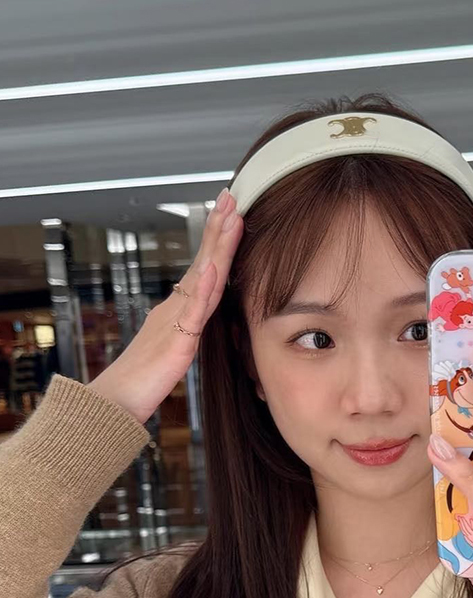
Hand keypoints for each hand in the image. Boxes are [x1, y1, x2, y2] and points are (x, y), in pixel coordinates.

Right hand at [88, 188, 242, 423]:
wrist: (117, 400)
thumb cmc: (143, 379)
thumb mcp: (173, 346)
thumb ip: (186, 327)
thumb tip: (196, 314)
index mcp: (178, 308)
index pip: (203, 268)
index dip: (217, 240)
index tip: (230, 211)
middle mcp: (175, 306)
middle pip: (203, 261)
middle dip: (218, 228)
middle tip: (230, 196)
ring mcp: (175, 320)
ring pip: (201, 278)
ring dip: (216, 247)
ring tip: (229, 218)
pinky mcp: (176, 341)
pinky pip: (191, 313)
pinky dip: (201, 290)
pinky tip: (211, 269)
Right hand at [457, 513, 472, 552]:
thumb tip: (470, 536)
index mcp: (470, 539)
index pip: (464, 531)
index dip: (461, 526)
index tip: (459, 521)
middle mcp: (471, 537)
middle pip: (464, 529)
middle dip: (461, 522)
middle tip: (458, 517)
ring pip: (467, 528)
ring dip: (464, 522)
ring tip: (461, 517)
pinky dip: (472, 524)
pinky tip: (471, 520)